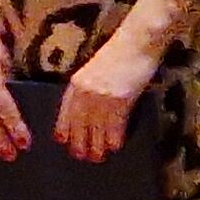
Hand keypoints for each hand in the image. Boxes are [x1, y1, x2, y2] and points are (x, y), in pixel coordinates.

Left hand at [55, 35, 158, 163]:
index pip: (65, 111)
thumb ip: (87, 88)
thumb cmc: (118, 54)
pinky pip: (115, 124)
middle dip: (79, 142)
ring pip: (96, 127)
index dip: (64, 128)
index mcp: (76, 83)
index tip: (62, 141)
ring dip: (97, 144)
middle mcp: (85, 91)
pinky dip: (114, 137)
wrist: (136, 42)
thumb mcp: (94, 70)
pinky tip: (115, 146)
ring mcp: (102, 96)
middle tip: (82, 156)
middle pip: (79, 123)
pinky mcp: (120, 99)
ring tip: (98, 157)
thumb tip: (87, 111)